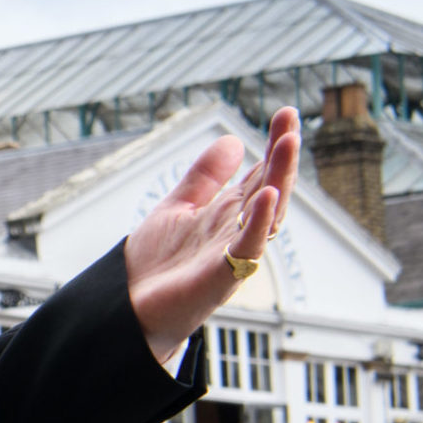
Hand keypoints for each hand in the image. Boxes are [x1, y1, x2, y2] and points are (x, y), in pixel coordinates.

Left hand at [124, 106, 301, 363]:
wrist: (131, 309)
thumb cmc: (158, 263)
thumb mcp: (179, 207)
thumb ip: (205, 178)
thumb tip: (233, 140)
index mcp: (228, 214)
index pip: (260, 173)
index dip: (273, 144)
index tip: (286, 112)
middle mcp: (237, 231)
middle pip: (270, 187)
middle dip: (283, 155)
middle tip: (292, 120)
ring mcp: (233, 254)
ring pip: (266, 213)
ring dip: (279, 179)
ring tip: (288, 143)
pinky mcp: (222, 275)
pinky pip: (247, 247)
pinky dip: (257, 221)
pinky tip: (266, 195)